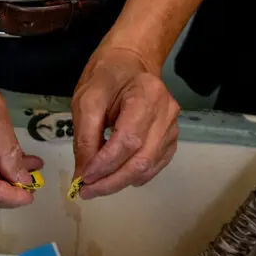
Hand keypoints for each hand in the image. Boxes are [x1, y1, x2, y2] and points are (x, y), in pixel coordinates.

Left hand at [71, 46, 179, 198]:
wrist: (130, 64)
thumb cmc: (106, 78)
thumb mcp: (86, 100)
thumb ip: (85, 138)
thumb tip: (83, 175)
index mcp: (147, 95)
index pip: (128, 140)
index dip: (105, 164)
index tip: (82, 179)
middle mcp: (167, 113)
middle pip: (141, 159)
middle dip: (111, 181)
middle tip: (86, 191)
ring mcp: (173, 127)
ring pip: (148, 167)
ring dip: (120, 182)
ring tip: (96, 186)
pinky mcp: (172, 139)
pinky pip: (154, 166)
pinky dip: (133, 176)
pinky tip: (115, 176)